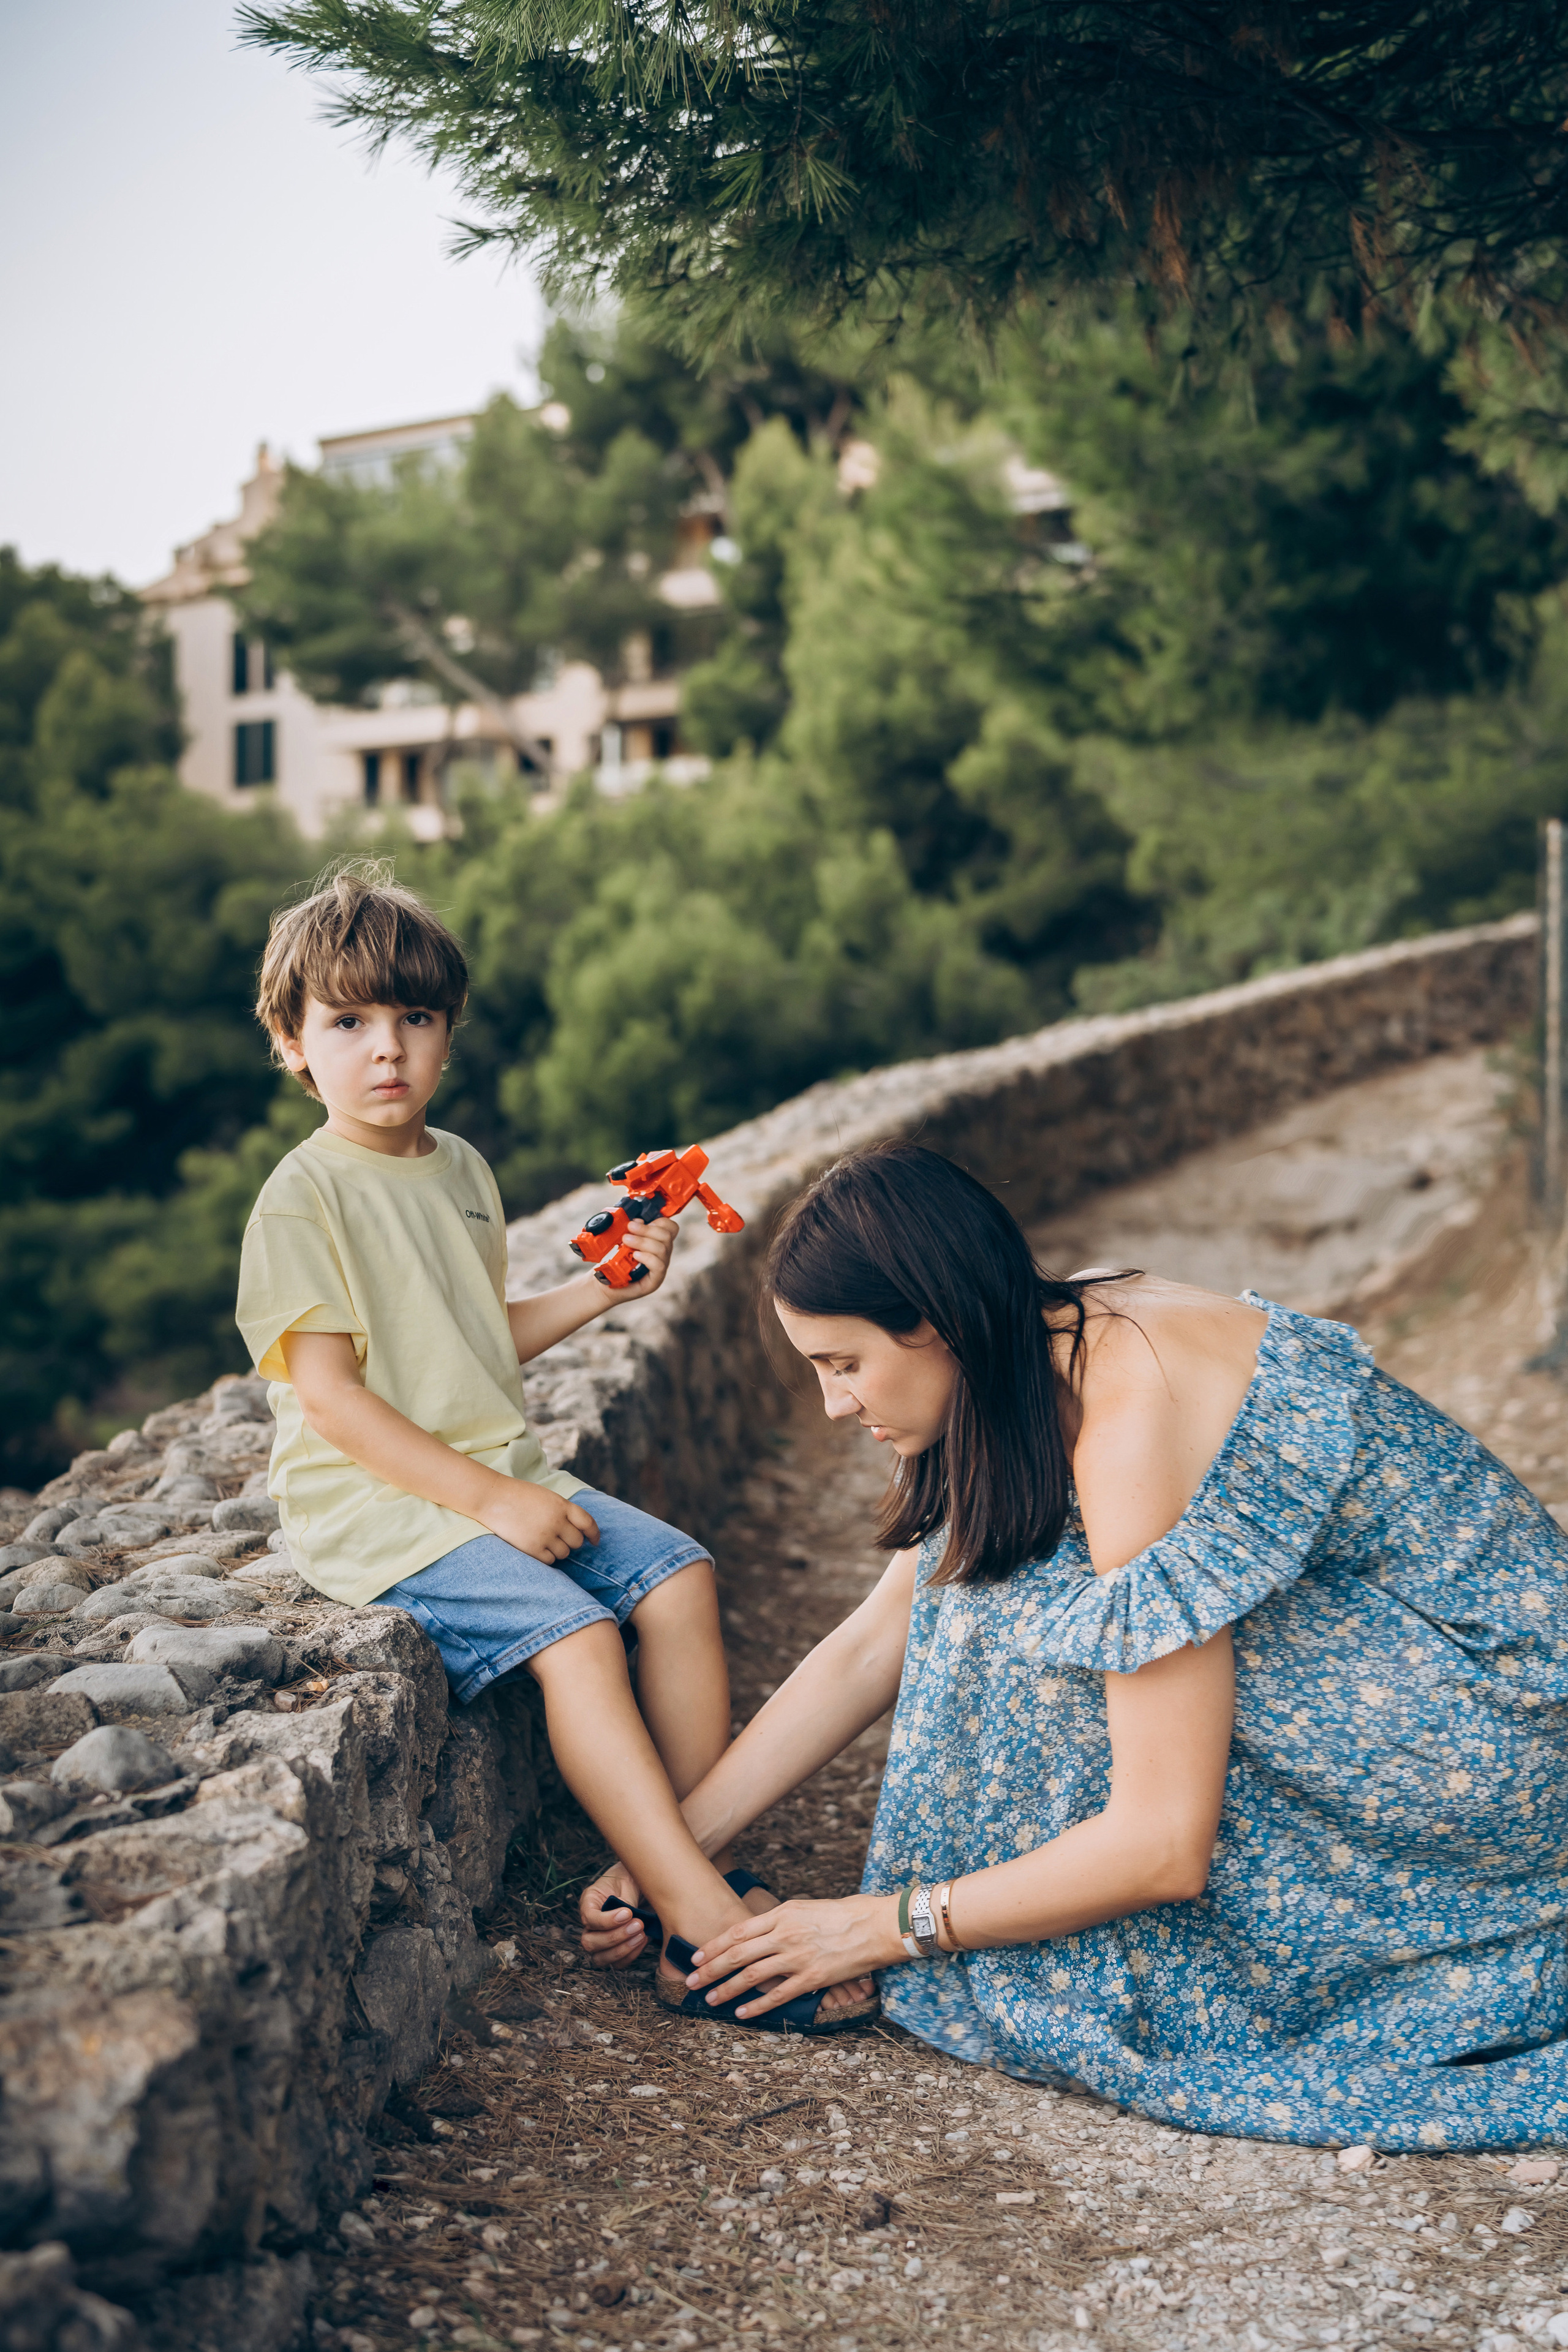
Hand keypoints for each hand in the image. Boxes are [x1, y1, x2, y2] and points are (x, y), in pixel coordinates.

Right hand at [481, 1478, 600, 1564]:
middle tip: (558, 1538)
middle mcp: (557, 1521)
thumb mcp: (546, 1497)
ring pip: (564, 1553)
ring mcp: (545, 1535)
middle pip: (577, 1541)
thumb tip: (576, 1530)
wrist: (492, 1498)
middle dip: (571, 1542)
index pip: (587, 1522)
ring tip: (542, 1540)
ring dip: (557, 1550)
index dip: (594, 1534)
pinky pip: (550, 1561)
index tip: (595, 1541)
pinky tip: (536, 1548)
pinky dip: (546, 1557)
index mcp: (562, 1505)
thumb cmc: (518, 1496)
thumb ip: (562, 1511)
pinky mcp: (532, 1548)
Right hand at [580, 1863, 648, 1968]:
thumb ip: (625, 1899)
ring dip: (622, 1950)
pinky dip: (631, 1955)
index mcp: (589, 1902)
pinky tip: (644, 1939)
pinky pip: (618, 1963)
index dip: (606, 1921)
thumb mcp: (628, 1881)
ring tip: (641, 1934)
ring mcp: (601, 1940)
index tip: (628, 1913)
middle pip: (590, 1943)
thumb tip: (628, 1917)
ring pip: (601, 1958)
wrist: (643, 1886)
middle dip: (614, 1937)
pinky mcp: (615, 1950)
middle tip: (638, 1924)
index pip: (588, 1918)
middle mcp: (591, 1925)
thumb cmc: (632, 1879)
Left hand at [602, 1214, 677, 1302]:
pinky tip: (635, 1255)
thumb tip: (637, 1220)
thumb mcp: (619, 1240)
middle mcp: (662, 1254)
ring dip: (642, 1241)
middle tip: (629, 1227)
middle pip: (666, 1235)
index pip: (670, 1228)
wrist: (604, 1283)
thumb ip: (630, 1229)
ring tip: (626, 1240)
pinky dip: (647, 1257)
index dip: (660, 1221)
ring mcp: (660, 1267)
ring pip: (662, 1249)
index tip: (641, 1221)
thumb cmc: (612, 1261)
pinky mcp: (655, 1280)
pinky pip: (659, 1265)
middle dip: (646, 1229)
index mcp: (657, 1241)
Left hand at [684, 1893, 903, 2019]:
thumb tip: (763, 1930)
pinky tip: (741, 2012)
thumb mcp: (808, 1907)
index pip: (739, 1931)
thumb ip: (783, 1919)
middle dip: (711, 1968)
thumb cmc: (845, 1913)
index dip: (715, 1945)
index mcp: (783, 1913)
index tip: (697, 1954)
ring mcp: (797, 1957)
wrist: (877, 1925)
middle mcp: (785, 1934)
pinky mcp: (811, 1978)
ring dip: (727, 1989)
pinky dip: (756, 2005)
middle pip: (738, 1954)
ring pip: (752, 1975)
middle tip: (691, 1980)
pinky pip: (778, 1995)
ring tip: (709, 1999)